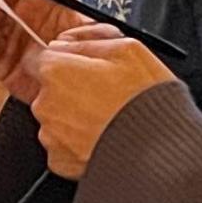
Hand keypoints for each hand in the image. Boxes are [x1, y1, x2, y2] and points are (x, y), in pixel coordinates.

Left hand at [29, 28, 180, 178]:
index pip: (45, 58)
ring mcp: (50, 135)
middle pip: (50, 89)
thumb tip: (67, 42)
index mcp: (57, 71)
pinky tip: (103, 138)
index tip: (85, 68)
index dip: (68, 61)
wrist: (156, 152)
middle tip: (105, 95)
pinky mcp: (59, 162)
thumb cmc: (145, 100)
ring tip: (108, 119)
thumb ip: (88, 40)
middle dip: (72, 89)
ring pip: (56, 118)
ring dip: (75, 117)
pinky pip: (63, 146)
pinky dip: (78, 142)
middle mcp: (45, 104)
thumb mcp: (128, 50)